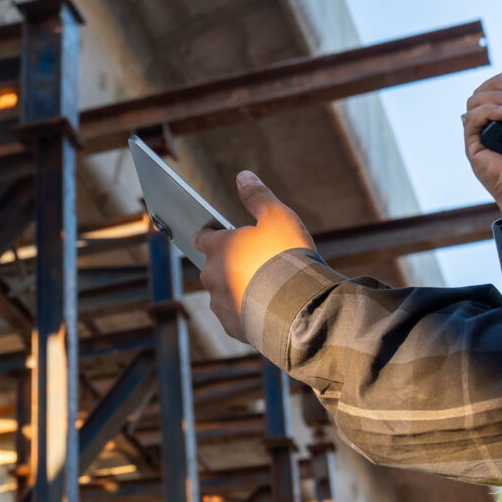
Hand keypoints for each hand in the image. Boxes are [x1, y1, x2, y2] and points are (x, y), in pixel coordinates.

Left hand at [194, 170, 315, 341]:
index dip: (213, 233)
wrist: (300, 306)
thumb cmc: (288, 257)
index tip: (224, 233)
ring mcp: (220, 303)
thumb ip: (257, 196)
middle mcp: (211, 276)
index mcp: (218, 247)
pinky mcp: (232, 326)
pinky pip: (235, 315)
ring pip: (223, 292)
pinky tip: (265, 306)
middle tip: (257, 261)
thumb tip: (242, 175)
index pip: (202, 236)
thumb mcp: (278, 216)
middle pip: (213, 265)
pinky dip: (246, 310)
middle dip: (229, 262)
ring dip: (237, 288)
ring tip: (264, 286)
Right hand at [462, 69, 501, 222]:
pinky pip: (472, 121)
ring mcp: (481, 135)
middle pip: (481, 91)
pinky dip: (487, 111)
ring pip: (473, 102)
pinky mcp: (473, 147)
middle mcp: (490, 124)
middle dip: (497, 82)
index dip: (501, 78)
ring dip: (493, 95)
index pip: (495, 89)